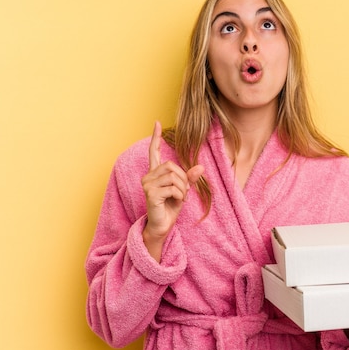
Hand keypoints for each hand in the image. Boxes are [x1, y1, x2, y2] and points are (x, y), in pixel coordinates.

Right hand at [141, 121, 203, 259]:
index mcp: (155, 173)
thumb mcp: (183, 190)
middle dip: (183, 179)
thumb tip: (201, 167)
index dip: (156, 138)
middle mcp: (148, 176)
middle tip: (183, 193)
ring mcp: (147, 184)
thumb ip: (190, 178)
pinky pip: (173, 187)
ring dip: (182, 188)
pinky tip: (176, 202)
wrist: (163, 226)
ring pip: (173, 176)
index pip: (154, 152)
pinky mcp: (150, 193)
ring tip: (179, 198)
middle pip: (172, 165)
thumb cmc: (170, 207)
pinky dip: (180, 195)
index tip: (157, 123)